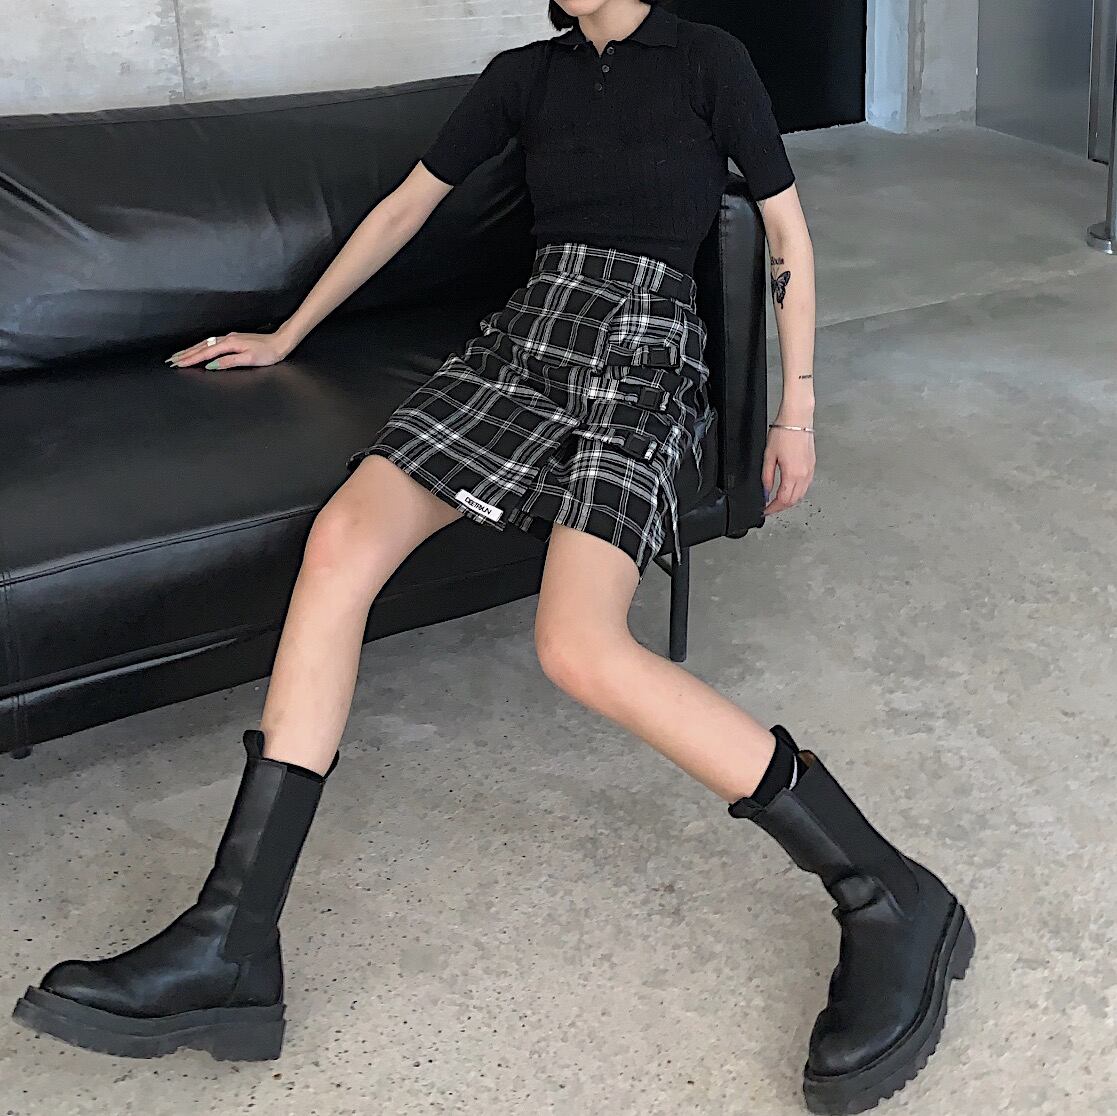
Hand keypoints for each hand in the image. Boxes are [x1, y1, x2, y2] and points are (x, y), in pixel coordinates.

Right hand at [165, 329, 291, 370]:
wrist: (280, 342)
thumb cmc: (268, 353)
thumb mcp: (249, 359)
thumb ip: (228, 362)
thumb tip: (211, 366)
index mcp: (228, 344)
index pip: (205, 354)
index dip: (190, 359)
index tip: (178, 364)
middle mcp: (226, 339)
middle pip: (201, 347)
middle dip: (185, 354)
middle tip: (171, 360)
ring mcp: (229, 338)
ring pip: (205, 344)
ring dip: (191, 350)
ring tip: (180, 356)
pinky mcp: (233, 340)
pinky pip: (211, 343)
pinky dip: (201, 347)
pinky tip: (198, 349)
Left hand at [761, 419, 815, 515]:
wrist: (797, 419)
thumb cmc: (784, 432)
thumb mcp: (768, 456)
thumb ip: (766, 476)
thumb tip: (765, 491)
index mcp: (793, 474)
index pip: (783, 500)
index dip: (773, 508)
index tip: (766, 510)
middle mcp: (804, 475)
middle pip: (793, 500)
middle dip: (781, 507)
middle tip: (770, 507)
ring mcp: (810, 470)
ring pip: (801, 494)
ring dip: (790, 500)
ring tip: (778, 500)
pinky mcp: (812, 465)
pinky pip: (806, 485)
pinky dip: (797, 492)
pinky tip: (789, 489)